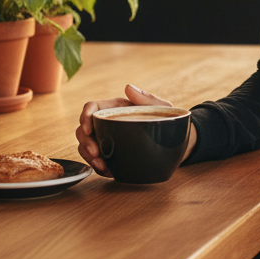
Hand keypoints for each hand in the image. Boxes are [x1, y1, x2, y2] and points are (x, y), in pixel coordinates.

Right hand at [76, 84, 195, 175]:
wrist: (175, 140)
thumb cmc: (167, 119)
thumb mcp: (161, 107)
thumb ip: (146, 98)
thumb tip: (128, 87)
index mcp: (115, 107)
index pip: (92, 107)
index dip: (84, 116)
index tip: (88, 128)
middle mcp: (107, 123)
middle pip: (84, 130)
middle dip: (85, 142)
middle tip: (95, 153)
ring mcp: (107, 139)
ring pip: (86, 146)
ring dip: (89, 157)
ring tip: (101, 166)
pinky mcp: (111, 154)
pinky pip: (97, 160)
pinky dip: (99, 167)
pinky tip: (108, 171)